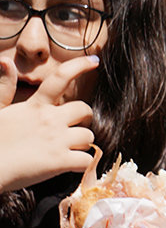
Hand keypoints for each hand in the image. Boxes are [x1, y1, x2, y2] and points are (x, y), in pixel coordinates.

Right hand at [0, 55, 98, 192]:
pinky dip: (83, 165)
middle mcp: (50, 119)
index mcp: (35, 106)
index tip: (95, 61)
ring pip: (89, 137)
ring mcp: (57, 140)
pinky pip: (87, 160)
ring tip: (66, 150)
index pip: (59, 79)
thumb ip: (3, 87)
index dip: (79, 66)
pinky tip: (70, 166)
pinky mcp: (61, 161)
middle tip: (74, 127)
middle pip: (85, 110)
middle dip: (84, 118)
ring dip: (82, 144)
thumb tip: (5, 61)